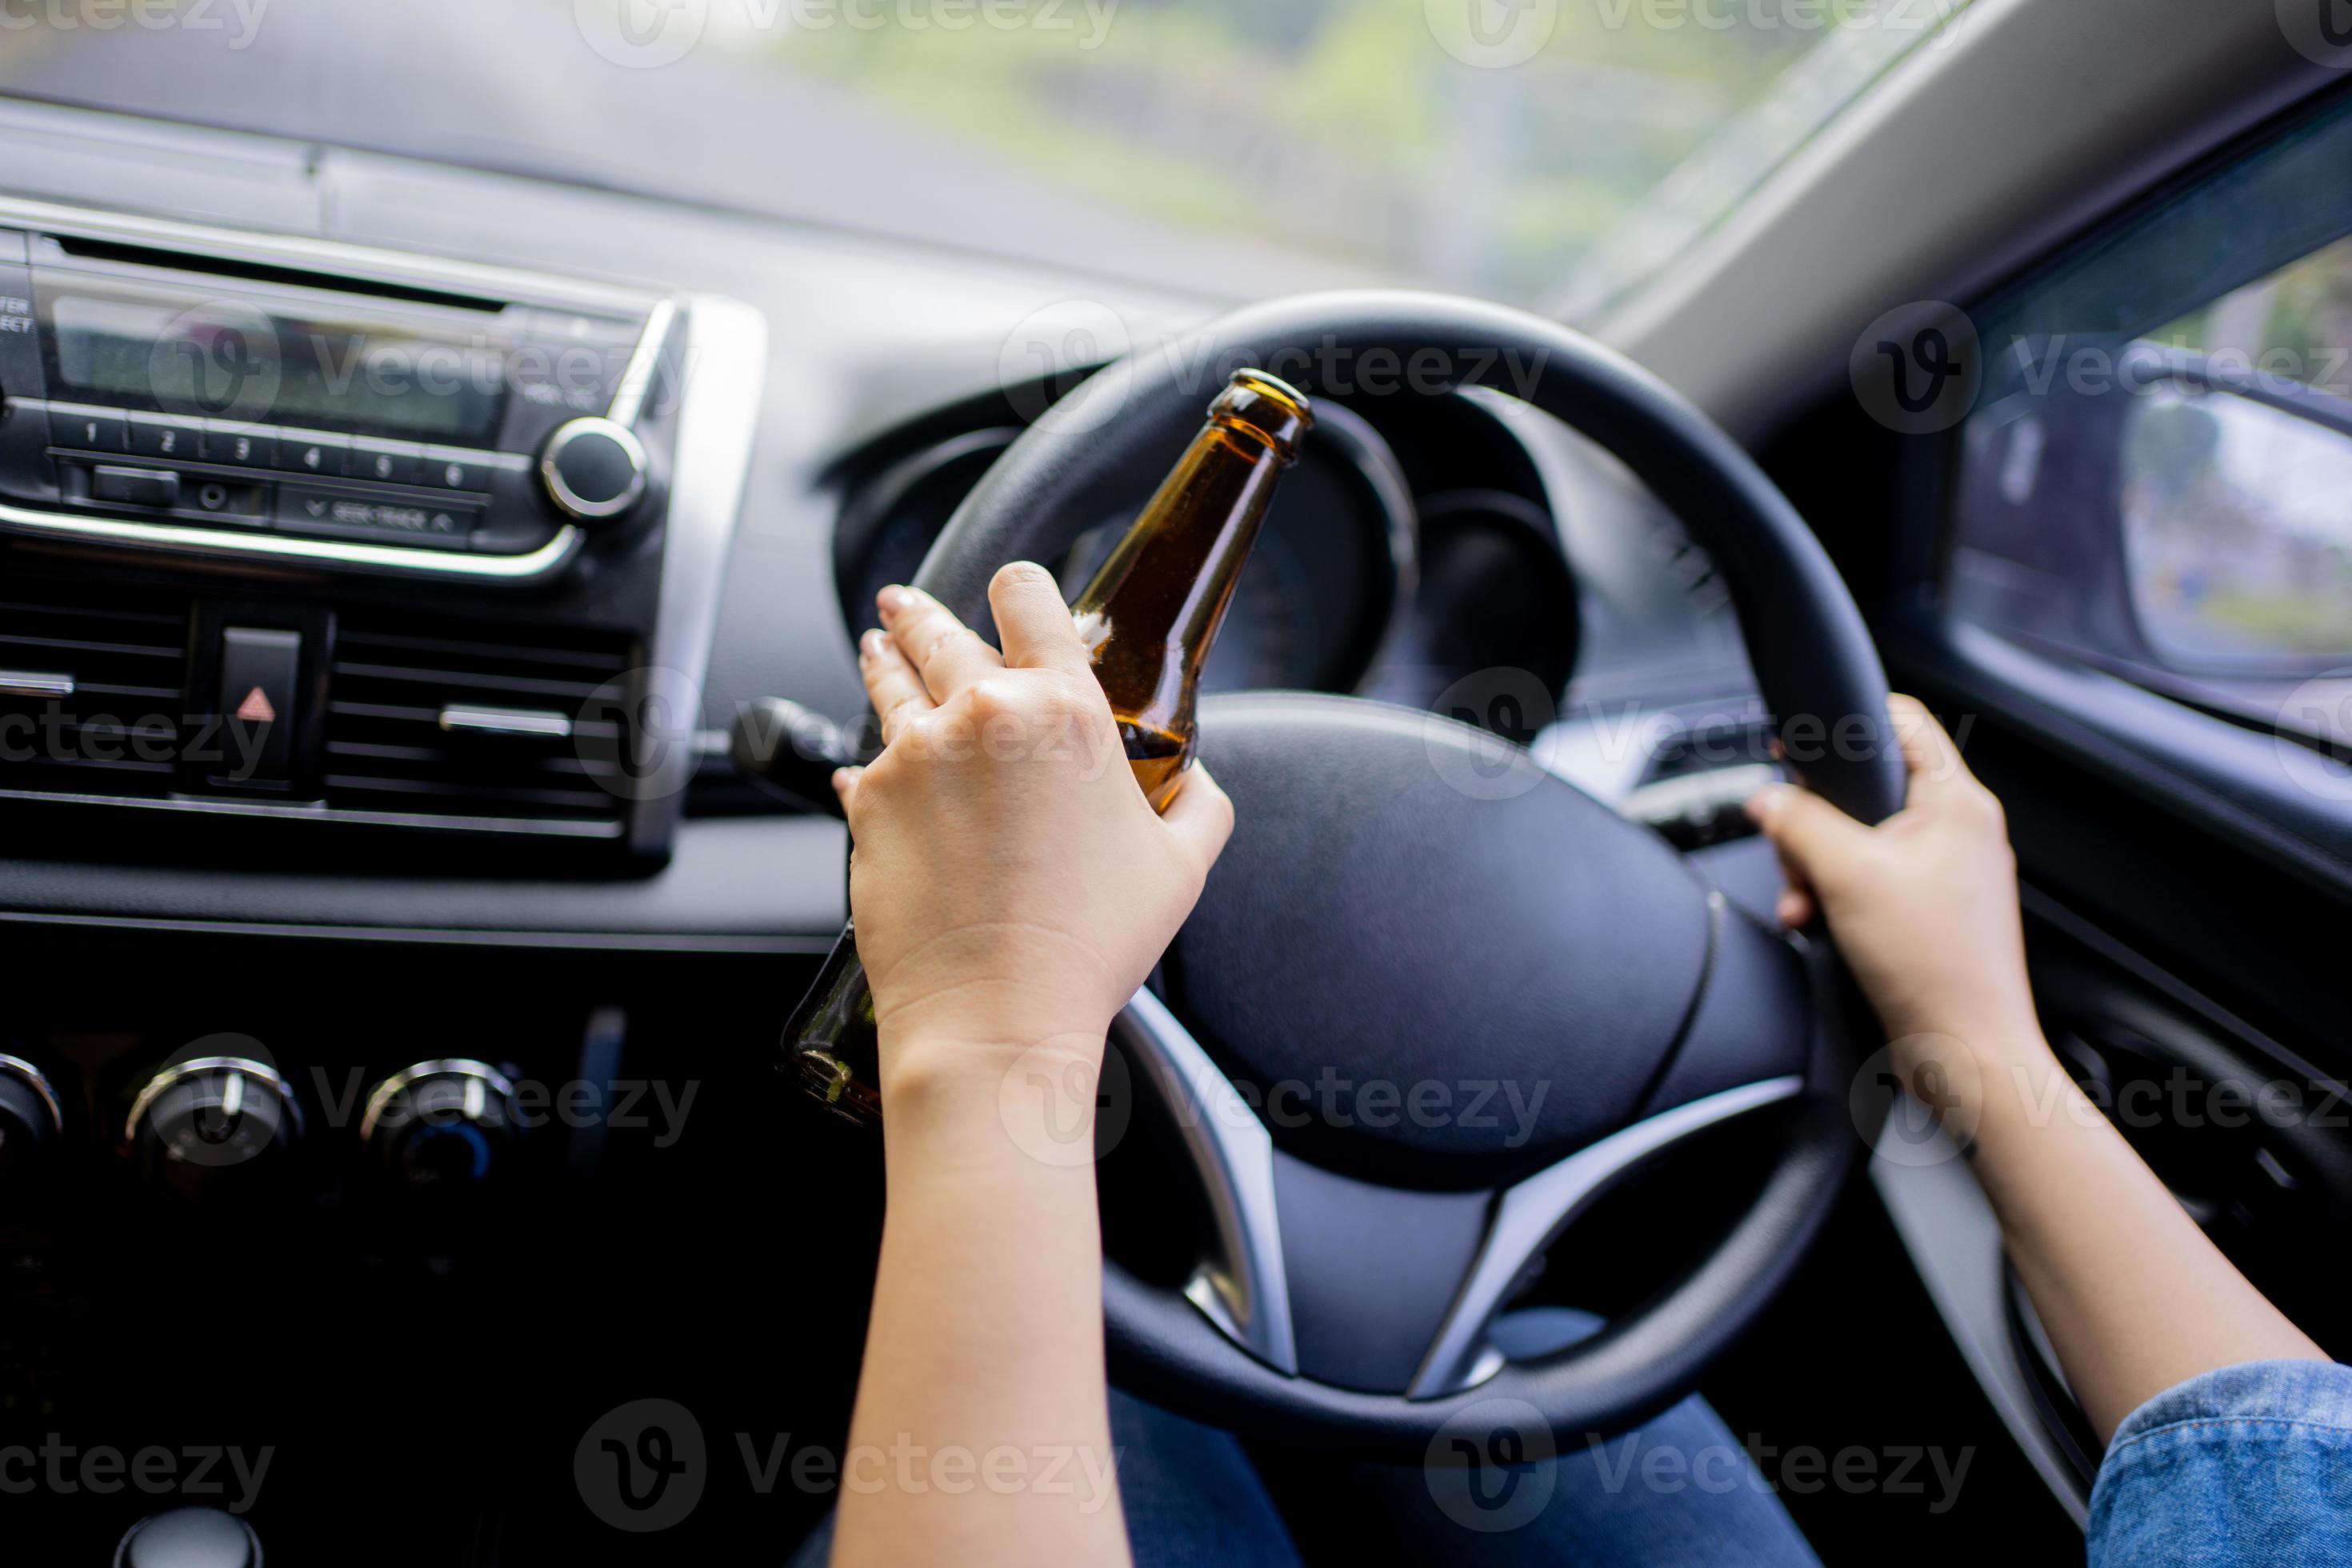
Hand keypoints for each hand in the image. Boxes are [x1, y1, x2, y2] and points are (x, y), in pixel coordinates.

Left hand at [836, 565, 1234, 1099]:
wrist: (995, 1013)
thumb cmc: (1089, 946)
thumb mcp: (1181, 867)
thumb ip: (1199, 805)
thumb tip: (1198, 784)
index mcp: (1065, 710)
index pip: (1028, 598)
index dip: (1020, 587)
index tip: (1012, 590)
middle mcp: (981, 715)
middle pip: (940, 630)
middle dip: (922, 613)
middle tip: (907, 606)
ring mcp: (914, 755)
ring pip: (889, 682)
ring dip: (882, 658)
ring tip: (875, 646)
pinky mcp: (867, 803)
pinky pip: (863, 763)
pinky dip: (871, 761)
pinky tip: (870, 767)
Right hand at [1745, 695, 2043, 1082]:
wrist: (1964, 1051)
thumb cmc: (1935, 968)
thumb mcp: (1847, 874)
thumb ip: (1798, 823)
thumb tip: (1766, 798)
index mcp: (1958, 803)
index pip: (1903, 721)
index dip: (1846, 724)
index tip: (1799, 744)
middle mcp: (1959, 831)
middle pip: (1868, 788)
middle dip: (1816, 822)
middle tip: (1796, 851)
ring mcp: (1947, 873)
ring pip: (1861, 839)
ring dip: (1817, 868)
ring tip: (1805, 900)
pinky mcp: (1930, 911)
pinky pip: (1869, 881)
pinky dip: (1835, 896)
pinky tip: (1818, 922)